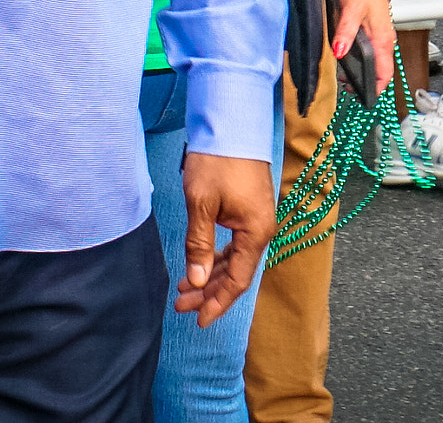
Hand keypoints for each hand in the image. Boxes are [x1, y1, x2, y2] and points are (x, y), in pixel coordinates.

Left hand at [176, 153, 275, 327]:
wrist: (232, 121)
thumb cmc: (217, 159)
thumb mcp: (201, 203)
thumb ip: (199, 245)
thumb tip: (196, 281)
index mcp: (256, 231)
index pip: (238, 280)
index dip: (217, 303)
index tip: (197, 320)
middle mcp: (261, 228)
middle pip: (236, 273)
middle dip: (209, 292)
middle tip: (180, 304)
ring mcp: (257, 219)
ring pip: (235, 259)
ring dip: (211, 275)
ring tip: (184, 288)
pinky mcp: (249, 209)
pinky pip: (235, 244)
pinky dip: (217, 257)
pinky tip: (200, 264)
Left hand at [332, 0, 396, 92]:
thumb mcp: (351, 11)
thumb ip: (345, 32)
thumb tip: (339, 51)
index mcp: (382, 40)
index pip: (385, 74)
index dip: (376, 88)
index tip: (365, 97)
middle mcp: (385, 41)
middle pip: (381, 71)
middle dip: (366, 82)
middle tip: (348, 86)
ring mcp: (381, 36)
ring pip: (376, 62)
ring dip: (363, 71)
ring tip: (345, 74)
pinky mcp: (375, 31)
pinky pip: (373, 52)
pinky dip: (363, 60)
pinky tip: (349, 56)